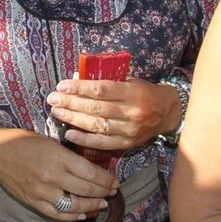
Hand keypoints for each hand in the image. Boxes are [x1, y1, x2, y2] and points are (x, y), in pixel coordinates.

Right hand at [0, 128, 118, 221]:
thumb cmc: (22, 141)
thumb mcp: (50, 141)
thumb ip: (69, 156)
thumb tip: (91, 169)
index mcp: (59, 157)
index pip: (91, 173)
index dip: (106, 179)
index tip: (114, 180)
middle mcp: (53, 177)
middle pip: (87, 190)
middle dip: (104, 192)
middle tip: (112, 192)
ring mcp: (42, 192)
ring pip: (75, 206)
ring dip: (92, 206)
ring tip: (101, 204)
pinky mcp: (34, 202)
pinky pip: (58, 214)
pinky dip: (73, 216)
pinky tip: (83, 214)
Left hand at [48, 76, 177, 151]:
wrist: (167, 112)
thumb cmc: (143, 92)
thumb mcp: (129, 80)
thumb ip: (106, 80)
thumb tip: (76, 77)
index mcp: (132, 92)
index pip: (101, 89)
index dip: (79, 87)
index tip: (62, 85)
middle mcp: (132, 112)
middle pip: (95, 108)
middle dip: (71, 103)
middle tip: (53, 99)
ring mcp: (129, 130)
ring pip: (96, 125)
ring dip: (73, 119)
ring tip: (57, 112)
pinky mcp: (127, 143)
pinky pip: (102, 143)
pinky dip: (84, 140)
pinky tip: (69, 133)